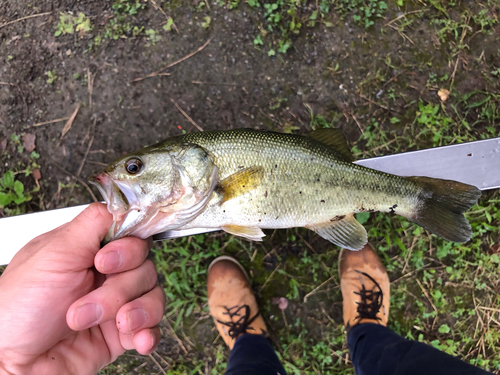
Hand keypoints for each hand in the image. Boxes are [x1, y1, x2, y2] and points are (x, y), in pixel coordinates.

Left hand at [0, 203, 165, 374]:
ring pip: (153, 294)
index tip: (105, 262)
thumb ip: (93, 223)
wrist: (11, 366)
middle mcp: (105, 274)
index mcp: (89, 249)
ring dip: (134, 311)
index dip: (128, 248)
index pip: (131, 235)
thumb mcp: (52, 254)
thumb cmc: (15, 311)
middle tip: (87, 302)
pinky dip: (149, 332)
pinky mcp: (122, 333)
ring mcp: (116, 303)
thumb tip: (124, 205)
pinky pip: (153, 326)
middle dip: (119, 288)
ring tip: (110, 324)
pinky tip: (138, 338)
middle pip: (145, 265)